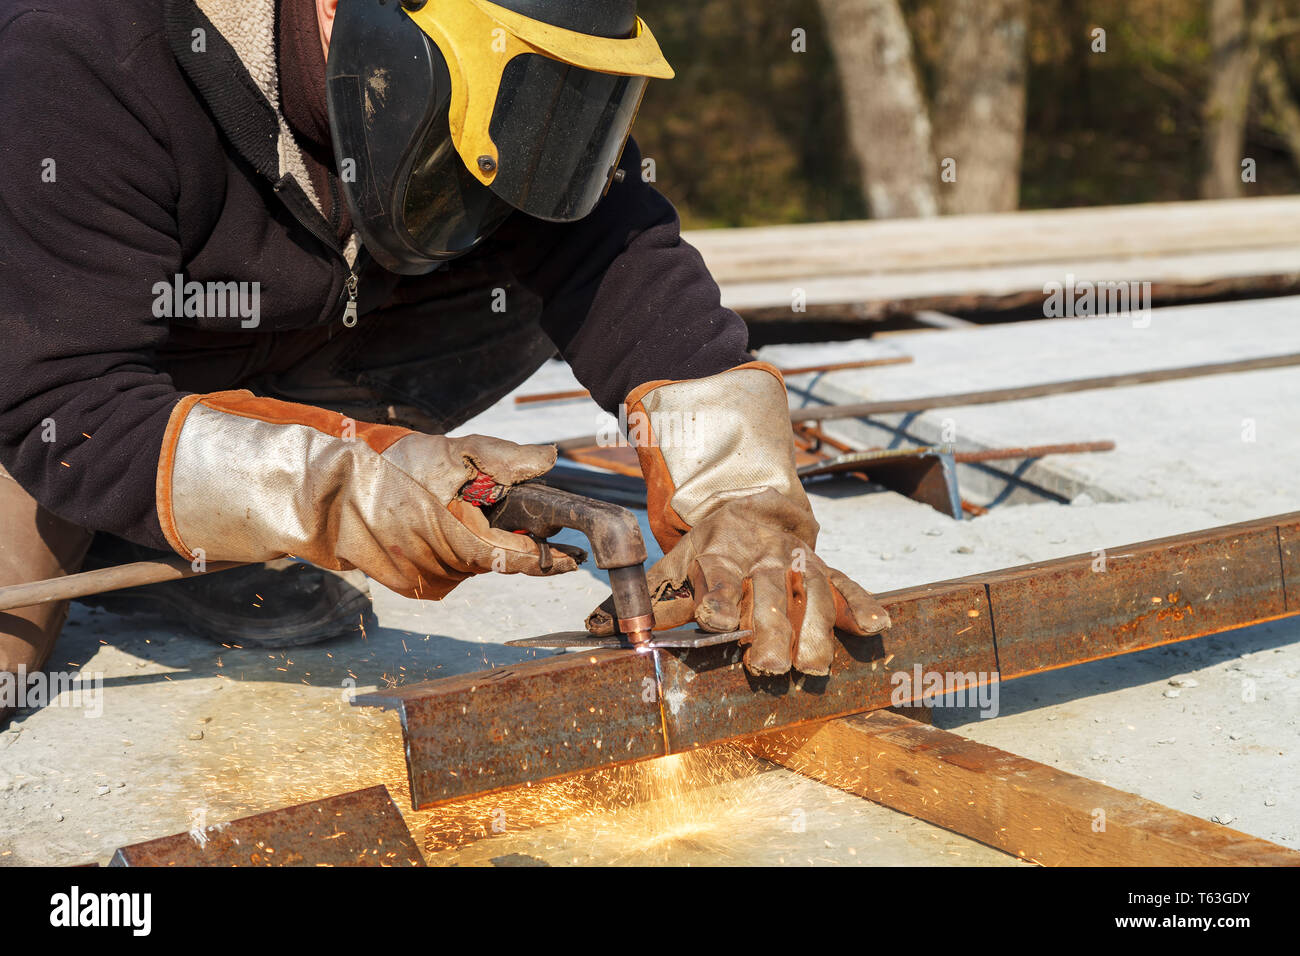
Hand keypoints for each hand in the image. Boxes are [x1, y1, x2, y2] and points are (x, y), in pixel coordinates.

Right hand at [156, 391, 578, 599]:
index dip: (553, 559)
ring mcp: (426, 583)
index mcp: (462, 541)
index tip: (577, 559)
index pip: (521, 559)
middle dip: (512, 540)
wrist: (330, 496)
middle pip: (499, 562)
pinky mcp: (412, 586)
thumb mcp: (454, 453)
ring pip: (474, 568)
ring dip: (480, 545)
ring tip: (460, 511)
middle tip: (520, 516)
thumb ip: (505, 459)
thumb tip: (550, 460)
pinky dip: (454, 553)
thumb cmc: (393, 472)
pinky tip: (440, 527)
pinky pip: (449, 573)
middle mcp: (446, 571)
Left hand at [587, 489, 889, 674]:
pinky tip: (877, 627)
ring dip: (816, 630)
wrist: (755, 505)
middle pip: (770, 592)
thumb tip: (603, 629)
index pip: (718, 575)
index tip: (713, 619)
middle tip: (769, 666)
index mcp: (722, 551)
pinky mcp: (827, 570)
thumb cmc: (710, 547)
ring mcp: (801, 562)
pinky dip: (863, 605)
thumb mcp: (675, 564)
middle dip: (771, 628)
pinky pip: (848, 586)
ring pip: (813, 594)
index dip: (716, 596)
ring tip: (814, 666)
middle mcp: (764, 556)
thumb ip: (647, 600)